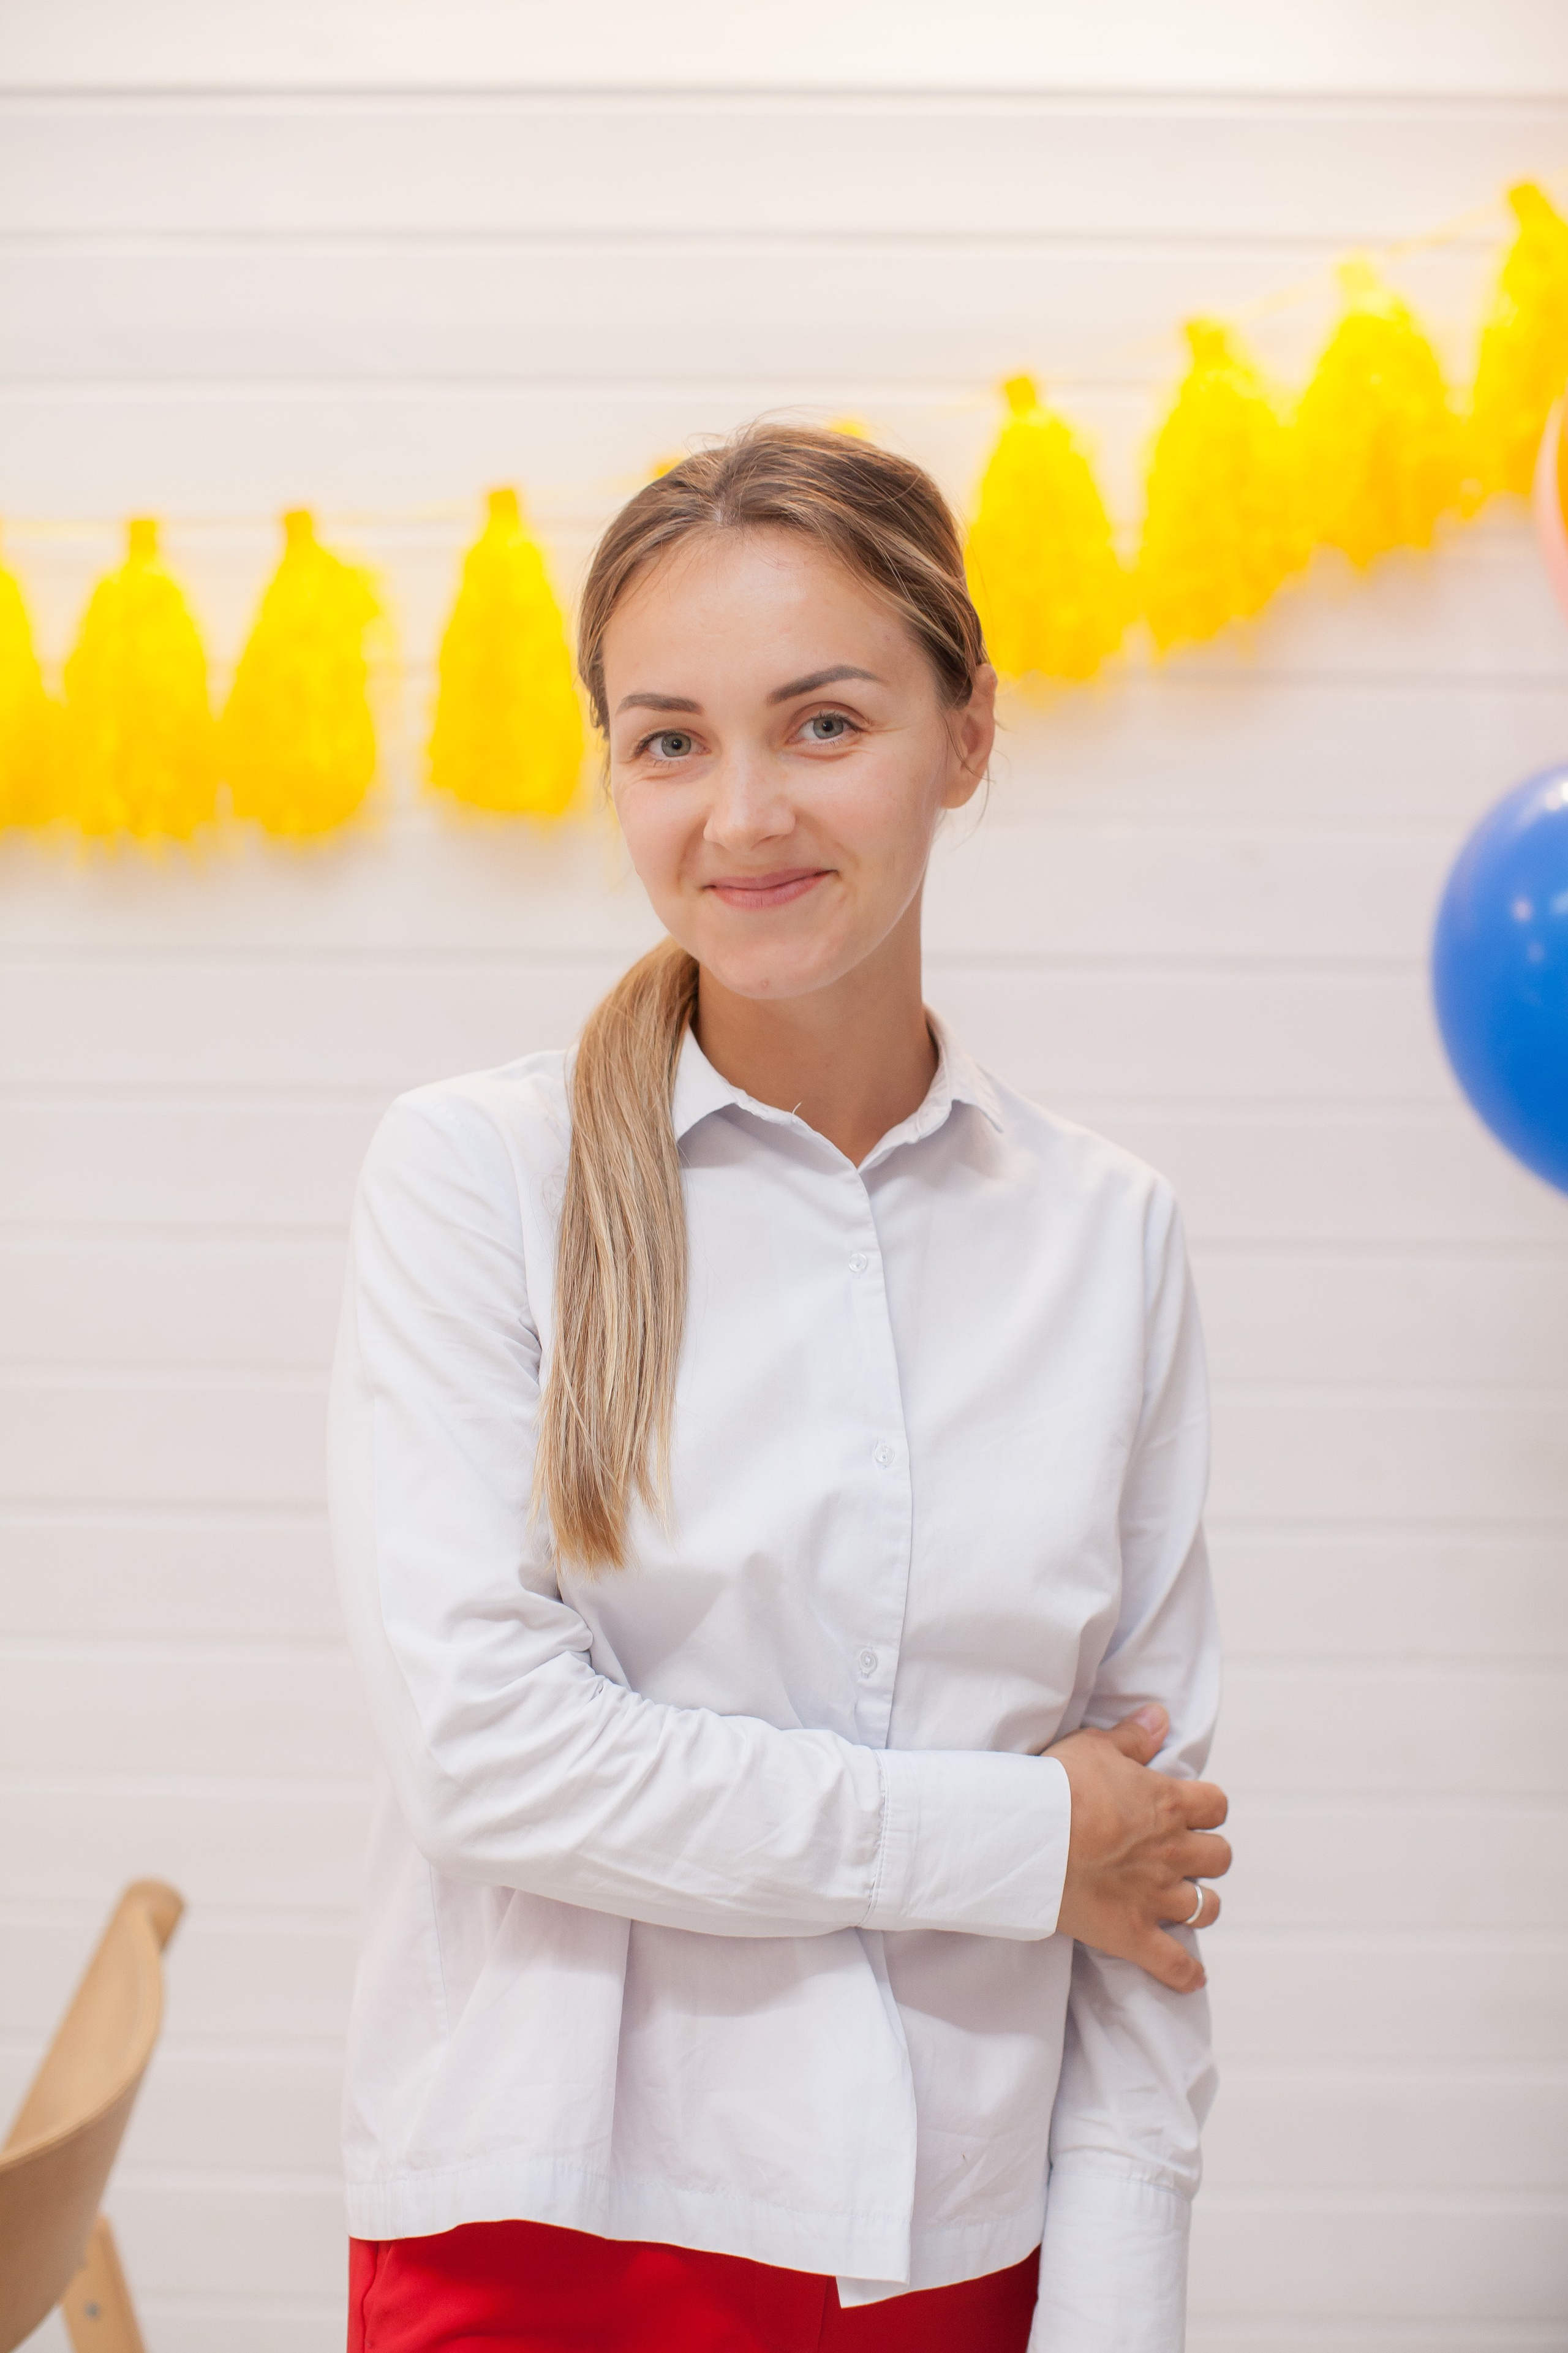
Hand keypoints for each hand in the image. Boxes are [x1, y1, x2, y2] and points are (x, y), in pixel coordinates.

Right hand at [1046, 1703, 1230, 1993]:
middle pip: (1220, 1857)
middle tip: (1179, 1853)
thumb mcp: (1095, 1746)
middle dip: (1205, 1855)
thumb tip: (1160, 1715)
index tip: (1188, 1809)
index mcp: (1170, 1805)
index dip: (1206, 1807)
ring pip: (1207, 1908)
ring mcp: (1157, 1897)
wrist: (1029, 1837)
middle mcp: (1173, 1853)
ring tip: (1181, 1901)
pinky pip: (1174, 1966)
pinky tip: (1190, 1977)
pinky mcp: (1134, 1934)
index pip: (1216, 1805)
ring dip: (1199, 1904)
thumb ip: (1133, 1735)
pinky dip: (1185, 1974)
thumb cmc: (1059, 1785)